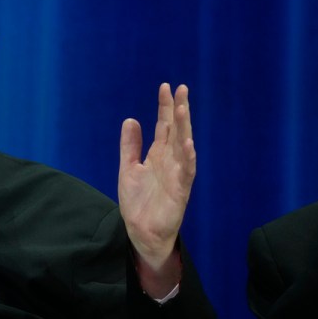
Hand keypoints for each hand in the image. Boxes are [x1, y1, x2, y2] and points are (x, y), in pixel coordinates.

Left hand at [118, 83, 194, 295]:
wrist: (141, 231)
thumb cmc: (138, 202)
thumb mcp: (128, 168)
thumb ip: (130, 145)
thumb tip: (131, 119)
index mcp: (158, 155)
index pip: (163, 125)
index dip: (164, 107)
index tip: (165, 87)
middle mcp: (170, 161)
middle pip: (176, 130)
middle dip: (179, 110)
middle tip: (181, 89)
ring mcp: (177, 174)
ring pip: (184, 146)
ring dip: (184, 128)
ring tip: (183, 109)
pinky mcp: (180, 190)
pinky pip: (187, 172)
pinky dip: (188, 158)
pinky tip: (189, 144)